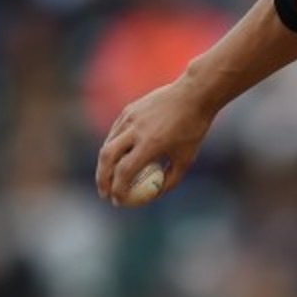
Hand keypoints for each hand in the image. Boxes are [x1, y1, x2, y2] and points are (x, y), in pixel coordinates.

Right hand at [94, 78, 214, 205]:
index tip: (117, 201)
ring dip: (104, 164)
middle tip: (104, 193)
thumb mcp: (187, 159)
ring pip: (108, 144)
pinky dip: (112, 146)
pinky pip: (115, 132)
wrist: (194, 94)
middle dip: (102, 179)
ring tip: (108, 177)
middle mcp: (136, 130)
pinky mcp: (129, 110)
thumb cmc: (193, 129)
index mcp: (151, 144)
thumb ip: (171, 179)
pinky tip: (116, 157)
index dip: (118, 189)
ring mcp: (130, 118)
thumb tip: (154, 194)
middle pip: (107, 158)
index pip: (124, 172)